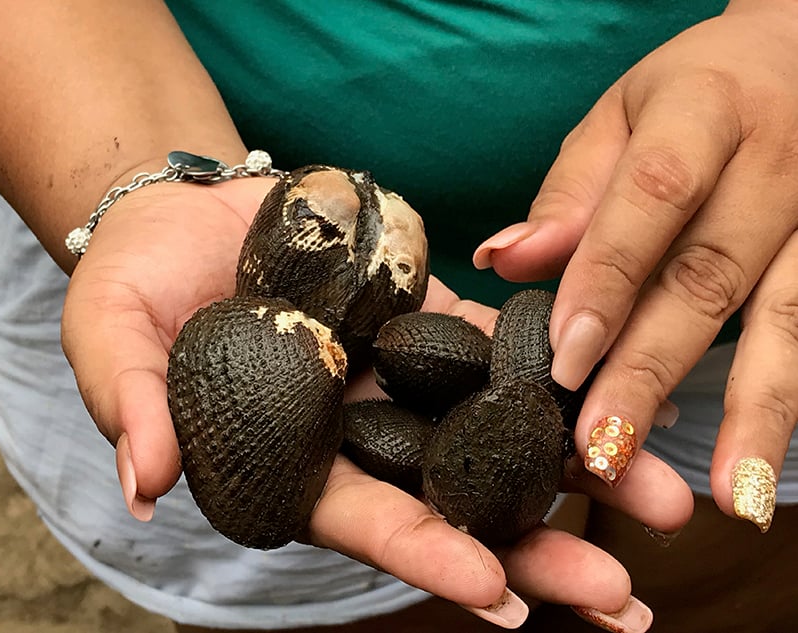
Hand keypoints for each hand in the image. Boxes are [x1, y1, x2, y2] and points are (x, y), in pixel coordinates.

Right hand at [60, 179, 689, 629]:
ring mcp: (394, 370)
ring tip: (661, 500)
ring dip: (572, 462)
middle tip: (618, 596)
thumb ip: (132, 410)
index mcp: (287, 460)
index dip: (424, 555)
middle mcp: (354, 428)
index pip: (361, 519)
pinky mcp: (422, 308)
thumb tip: (141, 488)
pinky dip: (549, 364)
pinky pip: (491, 338)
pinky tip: (616, 385)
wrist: (178, 211)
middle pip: (451, 497)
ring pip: (491, 427)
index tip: (496, 594)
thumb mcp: (112, 343)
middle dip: (532, 548)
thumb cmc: (132, 284)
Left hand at [473, 0, 797, 526]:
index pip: (653, 198)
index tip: (563, 359)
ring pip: (787, 319)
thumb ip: (571, 193)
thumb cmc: (696, 91)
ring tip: (728, 497)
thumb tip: (503, 260)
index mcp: (705, 112)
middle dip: (653, 370)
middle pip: (710, 276)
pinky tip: (762, 465)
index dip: (607, 280)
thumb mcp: (622, 114)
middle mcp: (776, 164)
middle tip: (605, 449)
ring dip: (753, 413)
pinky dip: (787, 400)